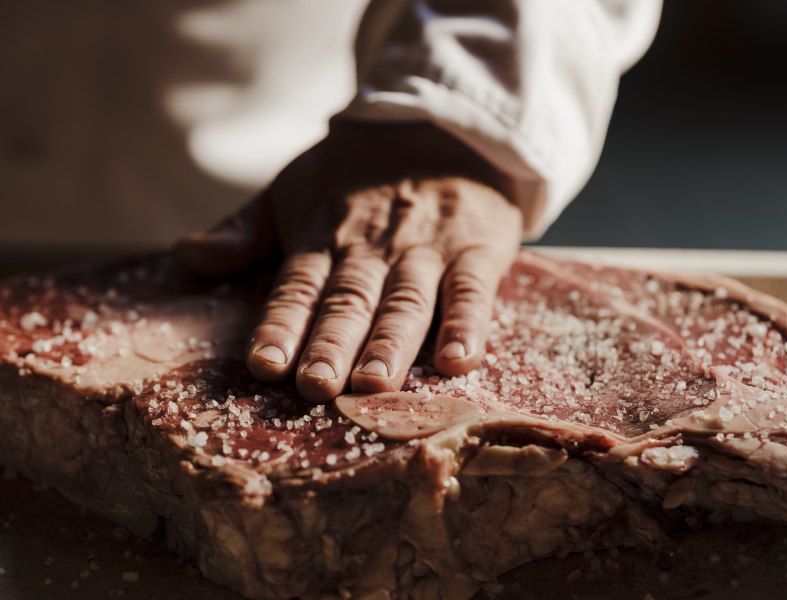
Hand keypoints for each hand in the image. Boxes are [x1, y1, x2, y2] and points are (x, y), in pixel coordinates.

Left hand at [177, 122, 521, 402]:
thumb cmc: (358, 169)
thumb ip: (243, 230)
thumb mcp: (292, 188)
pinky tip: (457, 360)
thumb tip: (185, 256)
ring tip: (374, 384)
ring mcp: (427, 250)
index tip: (264, 366)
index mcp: (323, 236)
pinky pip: (472, 291)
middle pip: (349, 301)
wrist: (441, 124)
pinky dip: (466, 325)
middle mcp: (372, 248)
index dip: (280, 327)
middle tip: (316, 386)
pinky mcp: (476, 250)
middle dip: (330, 344)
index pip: (296, 288)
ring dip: (390, 343)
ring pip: (405, 302)